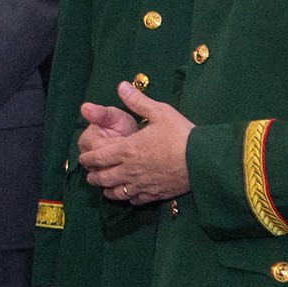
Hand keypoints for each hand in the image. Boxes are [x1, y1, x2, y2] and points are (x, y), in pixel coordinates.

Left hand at [76, 82, 191, 203]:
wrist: (205, 161)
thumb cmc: (181, 134)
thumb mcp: (160, 112)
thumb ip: (138, 100)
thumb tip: (121, 86)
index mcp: (127, 150)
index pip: (97, 158)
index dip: (86, 159)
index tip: (83, 157)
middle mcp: (130, 170)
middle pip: (102, 178)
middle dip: (93, 176)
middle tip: (91, 173)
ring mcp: (141, 185)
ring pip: (115, 193)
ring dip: (106, 189)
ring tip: (104, 185)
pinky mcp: (155, 195)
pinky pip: (134, 200)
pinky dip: (126, 197)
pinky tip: (128, 193)